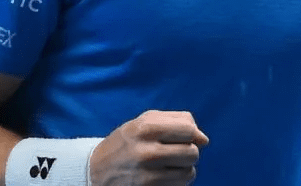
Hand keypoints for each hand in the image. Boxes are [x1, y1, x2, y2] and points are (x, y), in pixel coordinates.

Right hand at [89, 110, 209, 184]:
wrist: (96, 170)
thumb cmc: (128, 141)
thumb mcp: (145, 121)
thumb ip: (177, 121)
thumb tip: (204, 139)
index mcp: (145, 127)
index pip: (188, 130)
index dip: (194, 134)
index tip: (189, 138)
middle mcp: (146, 151)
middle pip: (192, 153)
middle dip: (189, 152)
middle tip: (176, 152)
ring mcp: (147, 175)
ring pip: (189, 173)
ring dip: (184, 169)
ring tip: (169, 165)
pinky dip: (177, 182)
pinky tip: (164, 176)